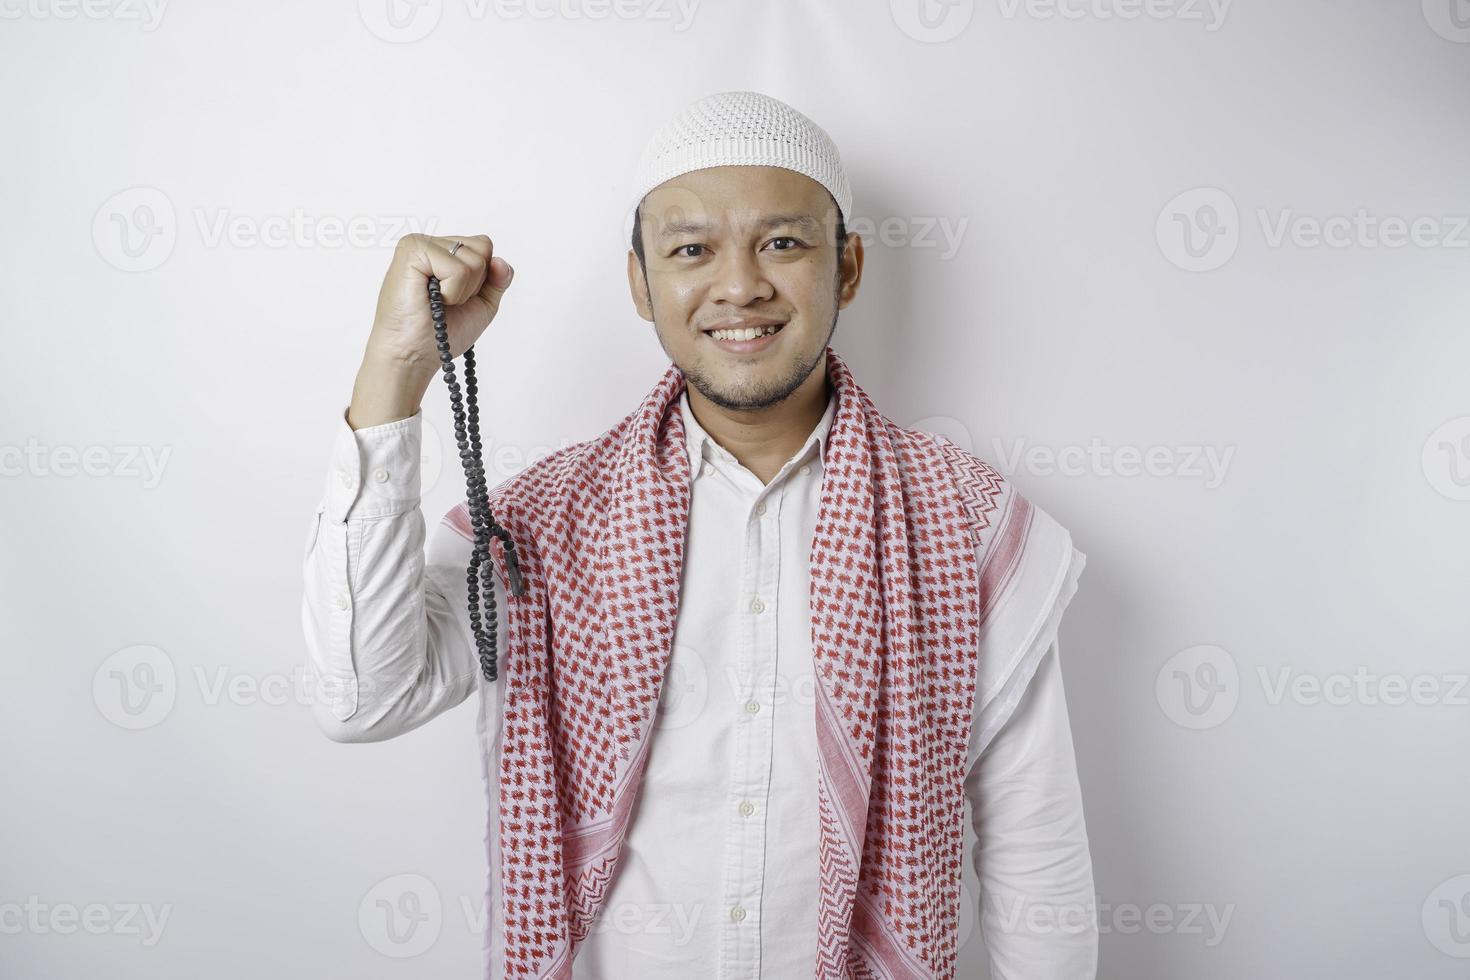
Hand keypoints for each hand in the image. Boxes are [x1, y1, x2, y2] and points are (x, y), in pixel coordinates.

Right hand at [367, 233, 513, 370]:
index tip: (457, 297)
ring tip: (436, 301)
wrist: (412, 355)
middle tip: (445, 301)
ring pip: (474, 260)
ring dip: (461, 292)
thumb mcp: (482, 305)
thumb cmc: (440, 333)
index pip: (484, 246)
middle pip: (482, 249)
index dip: (481, 278)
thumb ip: (497, 280)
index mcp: (445, 251)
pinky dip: (452, 293)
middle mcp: (432, 243)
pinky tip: (430, 299)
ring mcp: (420, 244)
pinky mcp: (412, 251)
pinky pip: (458, 269)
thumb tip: (502, 261)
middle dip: (473, 285)